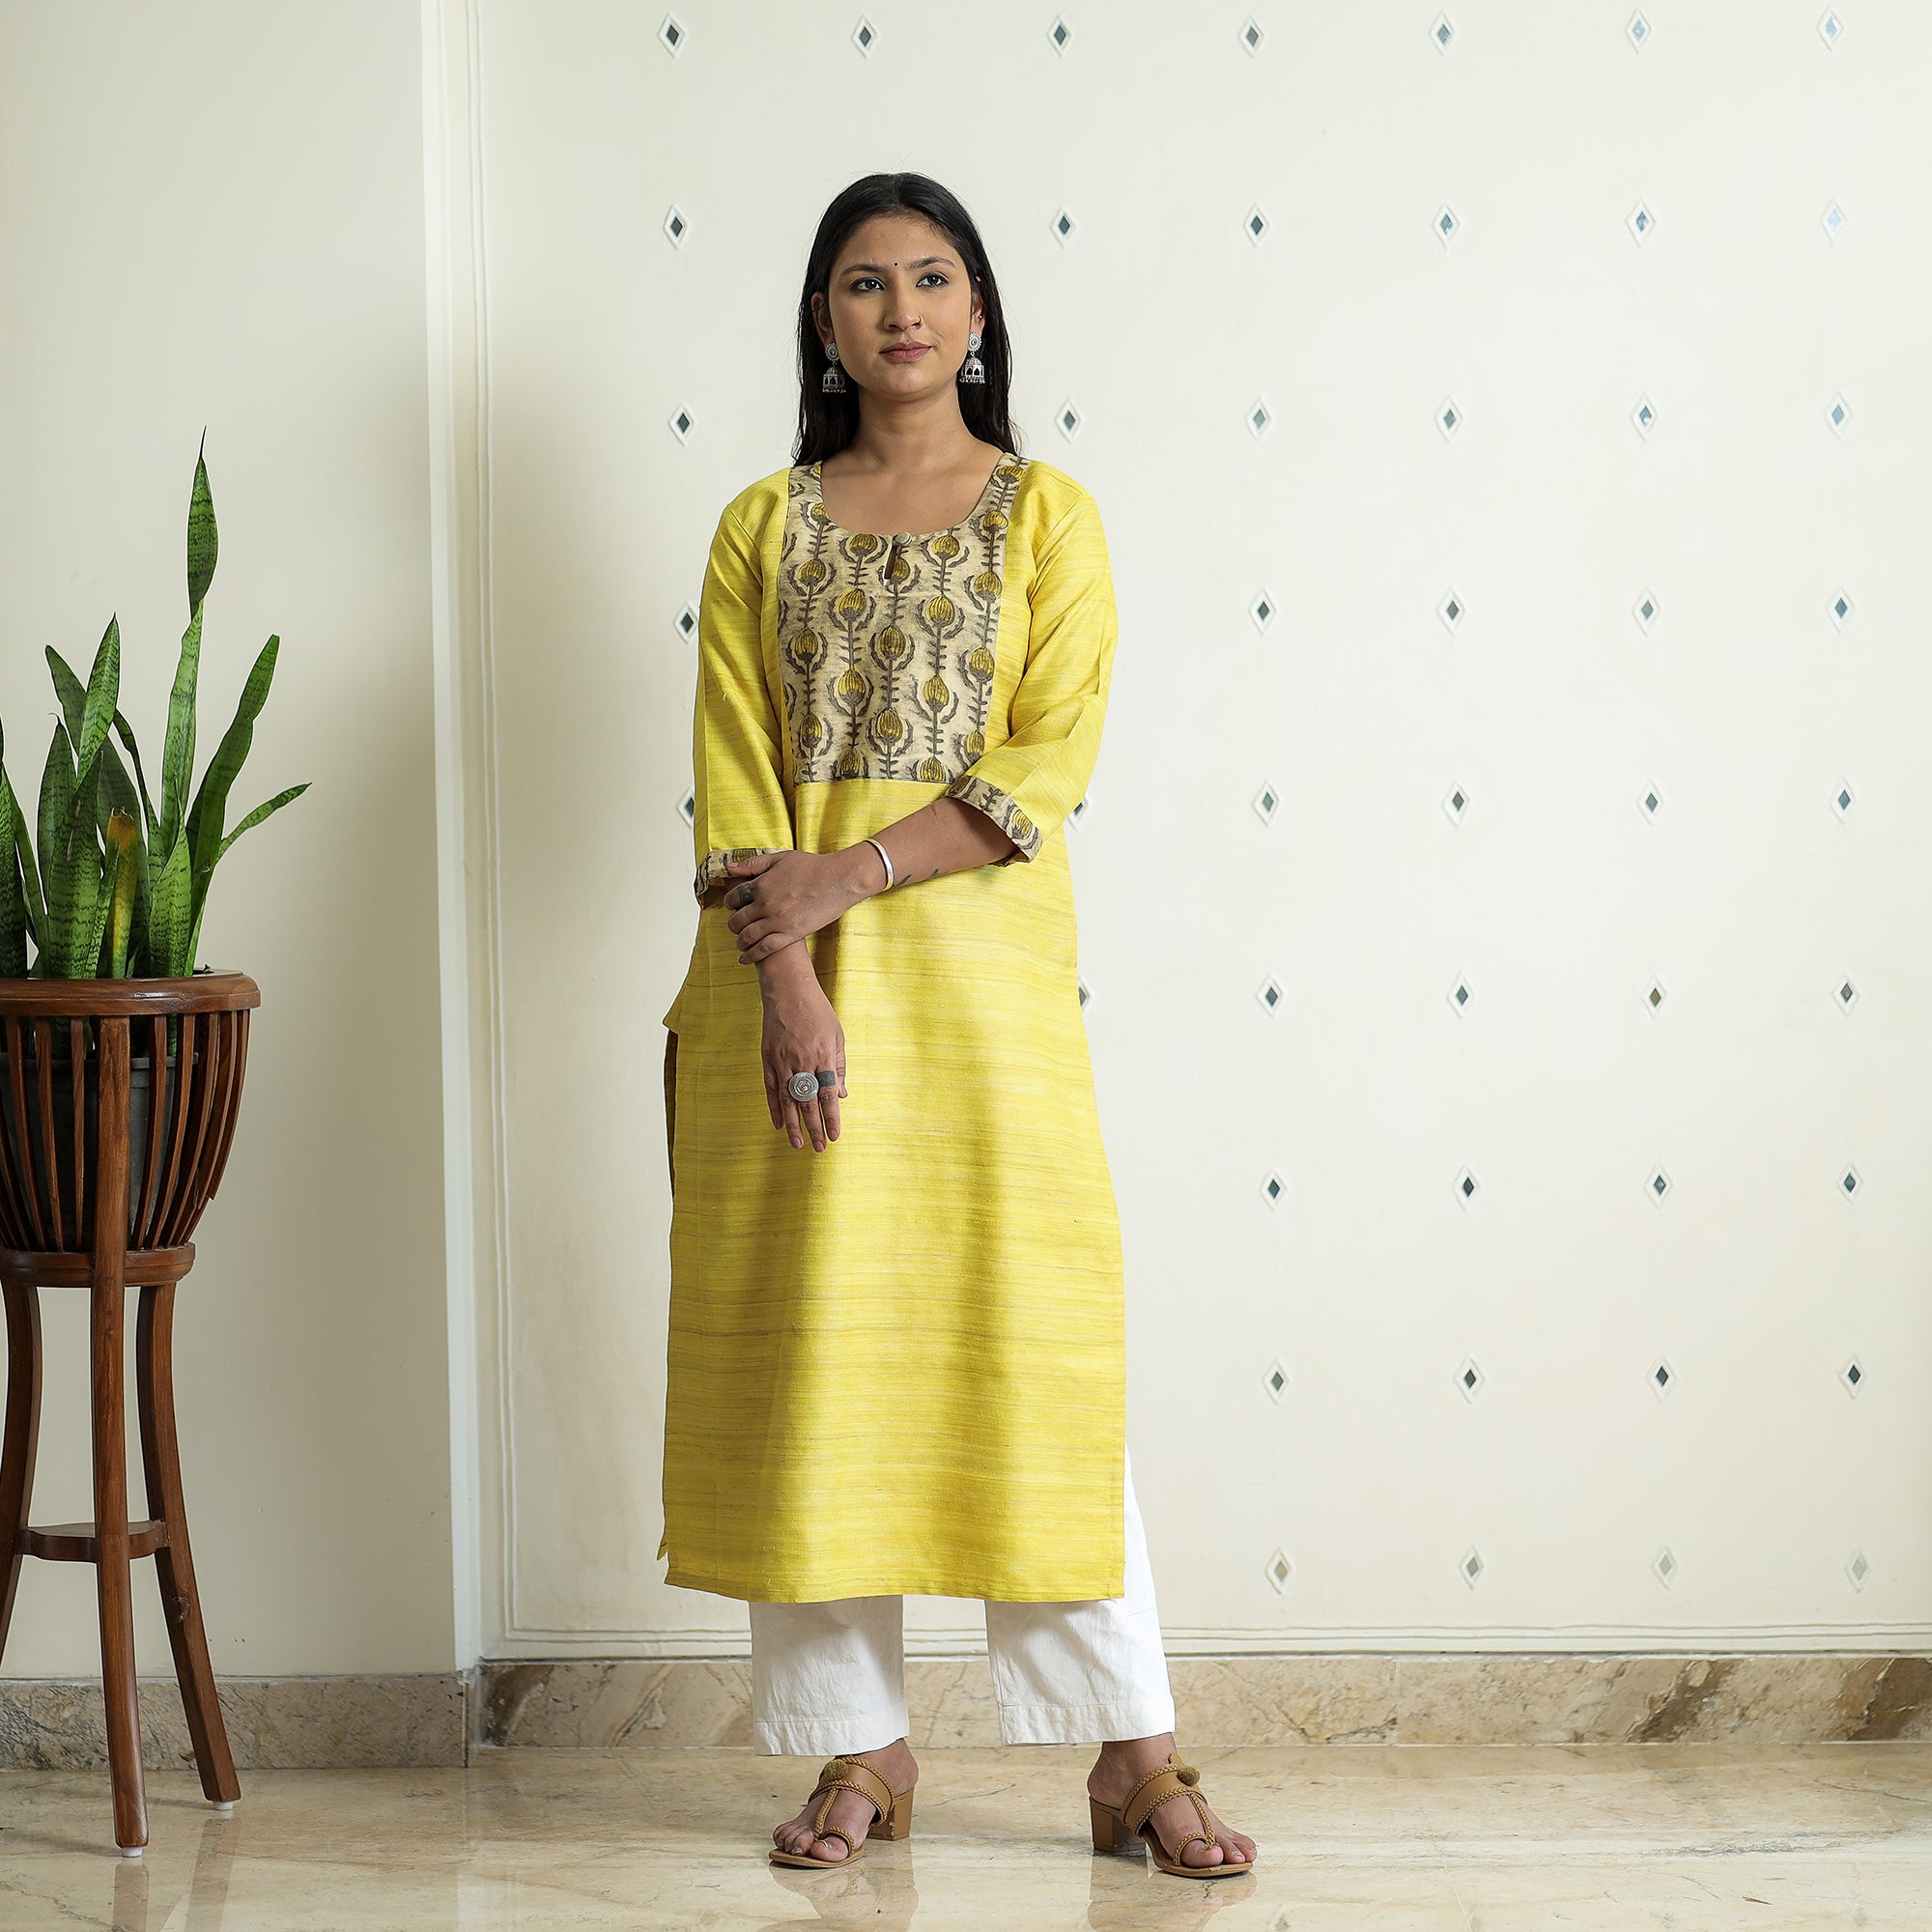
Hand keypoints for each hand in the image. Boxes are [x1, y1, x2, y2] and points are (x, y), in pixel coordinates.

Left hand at [723, 849, 873, 963]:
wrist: (839, 880)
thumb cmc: (813, 867)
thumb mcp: (781, 858)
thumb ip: (753, 864)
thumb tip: (730, 867)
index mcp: (762, 884)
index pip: (733, 898)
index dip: (729, 903)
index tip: (731, 906)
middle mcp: (766, 904)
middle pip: (737, 920)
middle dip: (732, 924)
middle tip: (735, 926)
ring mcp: (778, 921)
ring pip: (747, 937)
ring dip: (740, 941)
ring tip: (740, 943)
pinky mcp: (791, 934)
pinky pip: (764, 949)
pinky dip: (752, 955)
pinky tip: (746, 958)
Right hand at [757, 947, 847, 1151]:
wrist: (788, 989)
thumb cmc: (817, 1011)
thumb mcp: (837, 1035)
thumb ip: (839, 1066)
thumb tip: (840, 1094)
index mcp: (823, 1056)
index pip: (828, 1094)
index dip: (831, 1117)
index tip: (835, 1136)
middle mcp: (802, 1061)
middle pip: (808, 1102)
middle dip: (814, 1127)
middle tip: (819, 1148)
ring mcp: (782, 1061)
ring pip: (788, 1100)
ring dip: (794, 1124)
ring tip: (798, 1144)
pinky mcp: (768, 1058)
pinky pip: (771, 1089)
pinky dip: (774, 1108)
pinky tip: (779, 1124)